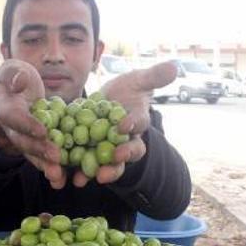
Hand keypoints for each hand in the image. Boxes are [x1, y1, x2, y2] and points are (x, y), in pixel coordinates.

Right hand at [0, 59, 66, 188]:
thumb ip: (13, 74)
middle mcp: (13, 128)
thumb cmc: (15, 79)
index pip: (15, 118)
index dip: (27, 124)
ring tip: (58, 176)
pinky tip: (63, 179)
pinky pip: (44, 158)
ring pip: (34, 155)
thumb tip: (19, 81)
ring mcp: (25, 139)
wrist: (14, 96)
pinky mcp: (37, 145)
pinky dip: (53, 169)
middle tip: (56, 157)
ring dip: (46, 166)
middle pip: (25, 142)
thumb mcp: (11, 69)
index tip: (42, 131)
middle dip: (40, 150)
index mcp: (6, 108)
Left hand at [73, 61, 176, 186]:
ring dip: (98, 172)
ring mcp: (108, 150)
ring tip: (86, 179)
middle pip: (127, 153)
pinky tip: (71, 179)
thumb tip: (174, 67)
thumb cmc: (128, 90)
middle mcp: (126, 141)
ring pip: (107, 164)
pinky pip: (86, 165)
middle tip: (114, 158)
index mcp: (137, 122)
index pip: (138, 125)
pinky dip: (78, 173)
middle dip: (121, 158)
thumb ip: (153, 77)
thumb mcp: (138, 80)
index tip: (124, 125)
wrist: (109, 101)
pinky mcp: (91, 153)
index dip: (132, 125)